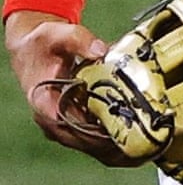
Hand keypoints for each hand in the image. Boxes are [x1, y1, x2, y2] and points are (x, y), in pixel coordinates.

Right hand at [4, 10, 133, 164]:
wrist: (33, 47)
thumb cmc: (43, 43)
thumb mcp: (58, 35)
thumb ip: (79, 40)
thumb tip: (100, 50)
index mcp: (45, 103)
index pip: (71, 126)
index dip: (97, 133)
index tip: (123, 133)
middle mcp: (53, 118)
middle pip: (84, 141)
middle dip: (113, 145)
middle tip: (145, 144)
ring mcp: (63, 122)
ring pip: (90, 144)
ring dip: (116, 148)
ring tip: (147, 149)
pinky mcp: (74, 119)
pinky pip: (94, 137)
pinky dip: (114, 141)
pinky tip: (137, 145)